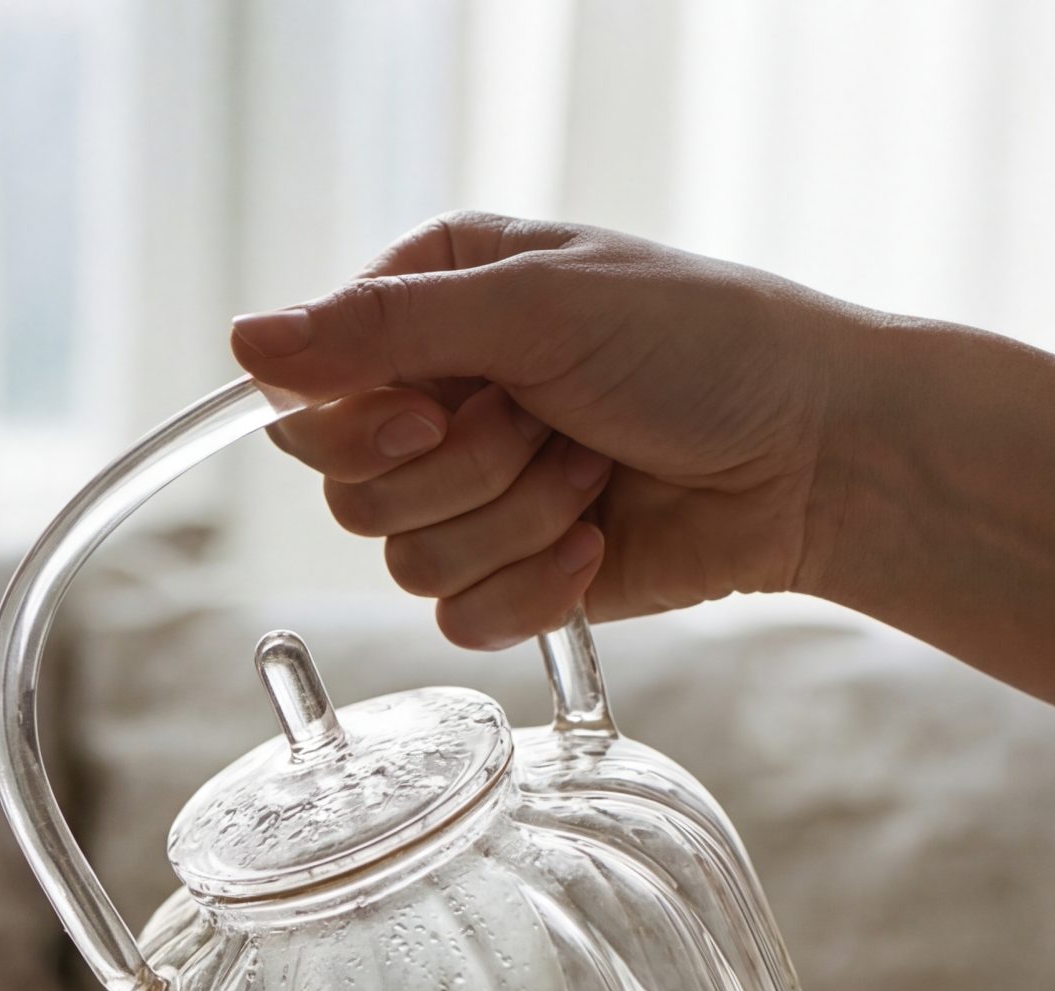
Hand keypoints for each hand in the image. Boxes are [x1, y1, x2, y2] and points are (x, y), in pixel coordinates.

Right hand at [232, 214, 866, 648]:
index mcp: (431, 308)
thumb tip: (242, 342)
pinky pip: (453, 618)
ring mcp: (470, 495)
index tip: (442, 408)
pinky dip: (531, 589)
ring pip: (402, 559)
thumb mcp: (538, 308)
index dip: (360, 422)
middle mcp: (437, 400)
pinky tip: (596, 545)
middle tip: (547, 427)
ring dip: (513, 521)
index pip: (310, 391)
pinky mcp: (506, 578)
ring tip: (593, 475)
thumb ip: (382, 329)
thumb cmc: (703, 346)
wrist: (812, 455)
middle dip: (461, 472)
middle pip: (348, 488)